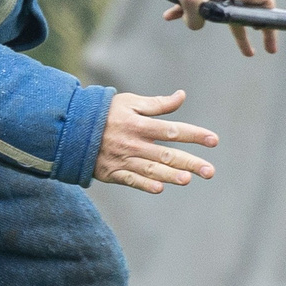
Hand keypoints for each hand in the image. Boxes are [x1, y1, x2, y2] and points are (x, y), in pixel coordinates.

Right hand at [94, 90, 218, 195]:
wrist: (72, 128)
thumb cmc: (106, 113)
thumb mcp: (130, 102)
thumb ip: (157, 104)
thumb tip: (182, 96)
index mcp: (140, 124)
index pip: (173, 130)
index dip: (194, 135)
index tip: (214, 140)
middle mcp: (133, 143)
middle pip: (166, 154)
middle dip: (189, 163)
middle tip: (210, 171)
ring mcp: (122, 159)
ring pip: (151, 169)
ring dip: (170, 175)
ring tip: (188, 179)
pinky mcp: (112, 172)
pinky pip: (130, 179)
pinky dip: (143, 184)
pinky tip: (159, 188)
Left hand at [164, 0, 278, 56]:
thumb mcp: (190, 1)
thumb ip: (194, 20)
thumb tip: (195, 24)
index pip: (264, 0)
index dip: (270, 16)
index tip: (267, 31)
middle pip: (245, 14)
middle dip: (253, 34)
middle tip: (265, 51)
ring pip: (224, 11)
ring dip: (227, 27)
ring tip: (229, 43)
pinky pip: (201, 1)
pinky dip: (189, 9)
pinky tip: (170, 15)